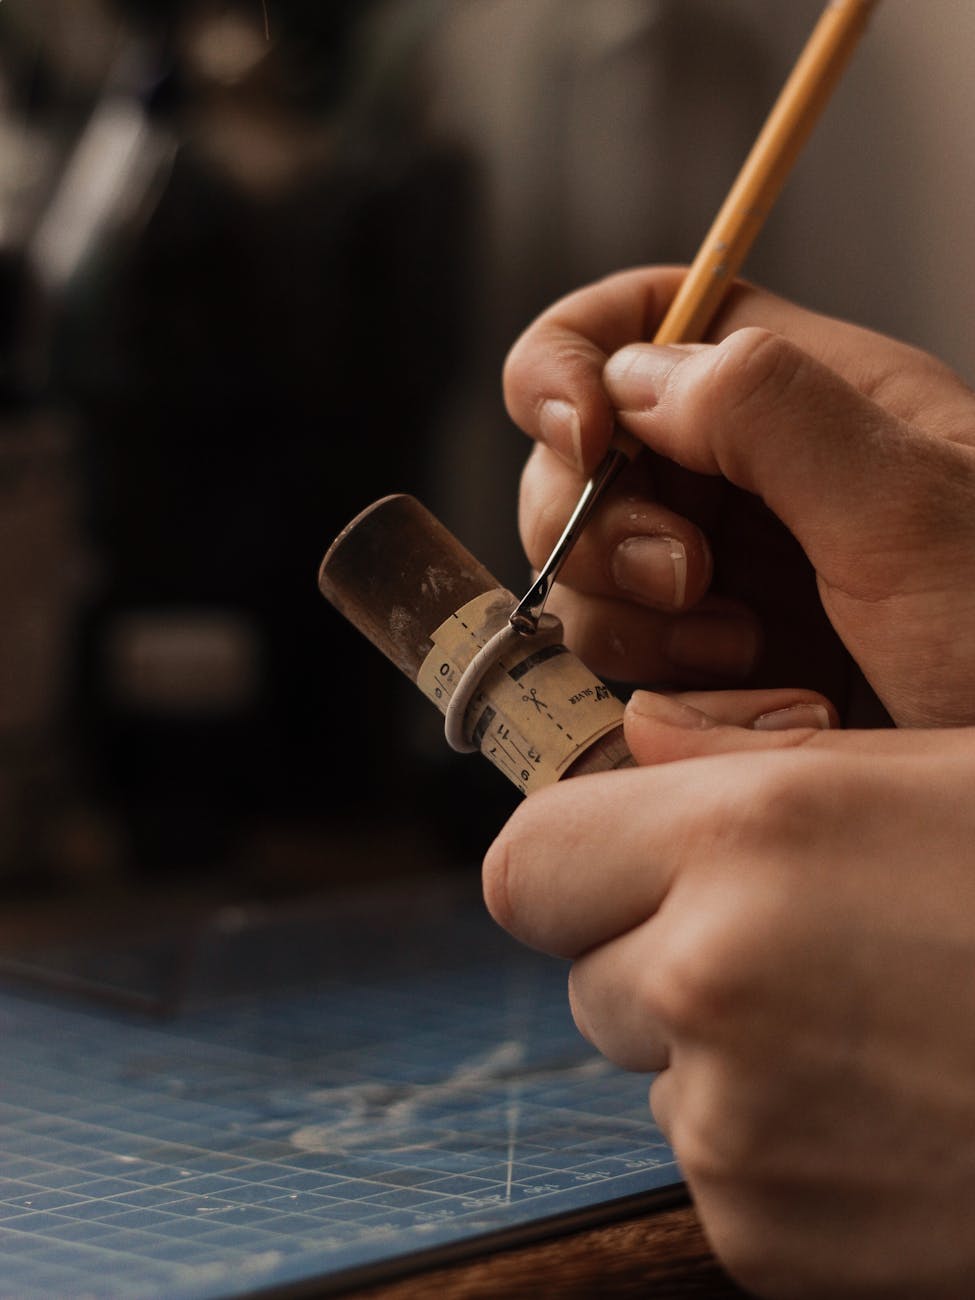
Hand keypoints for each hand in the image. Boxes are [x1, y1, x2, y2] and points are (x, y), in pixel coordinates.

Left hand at [483, 702, 974, 1297]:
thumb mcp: (939, 773)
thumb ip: (756, 759)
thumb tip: (636, 738)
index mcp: (747, 837)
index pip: (529, 863)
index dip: (573, 863)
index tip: (626, 864)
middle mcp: (710, 979)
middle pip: (586, 971)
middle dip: (653, 955)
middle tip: (789, 944)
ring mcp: (733, 1128)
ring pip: (651, 1073)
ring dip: (718, 1053)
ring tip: (871, 1028)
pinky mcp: (768, 1243)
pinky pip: (712, 1169)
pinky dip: (771, 1146)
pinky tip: (892, 1112)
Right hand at [503, 267, 974, 724]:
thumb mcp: (910, 508)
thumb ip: (770, 415)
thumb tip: (635, 377)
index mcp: (805, 397)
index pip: (647, 318)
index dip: (578, 358)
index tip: (583, 434)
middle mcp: (752, 478)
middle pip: (585, 452)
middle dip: (598, 515)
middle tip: (685, 577)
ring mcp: (727, 572)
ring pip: (589, 563)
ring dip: (628, 613)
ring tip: (740, 652)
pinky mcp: (713, 659)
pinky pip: (620, 651)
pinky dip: (653, 677)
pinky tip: (742, 695)